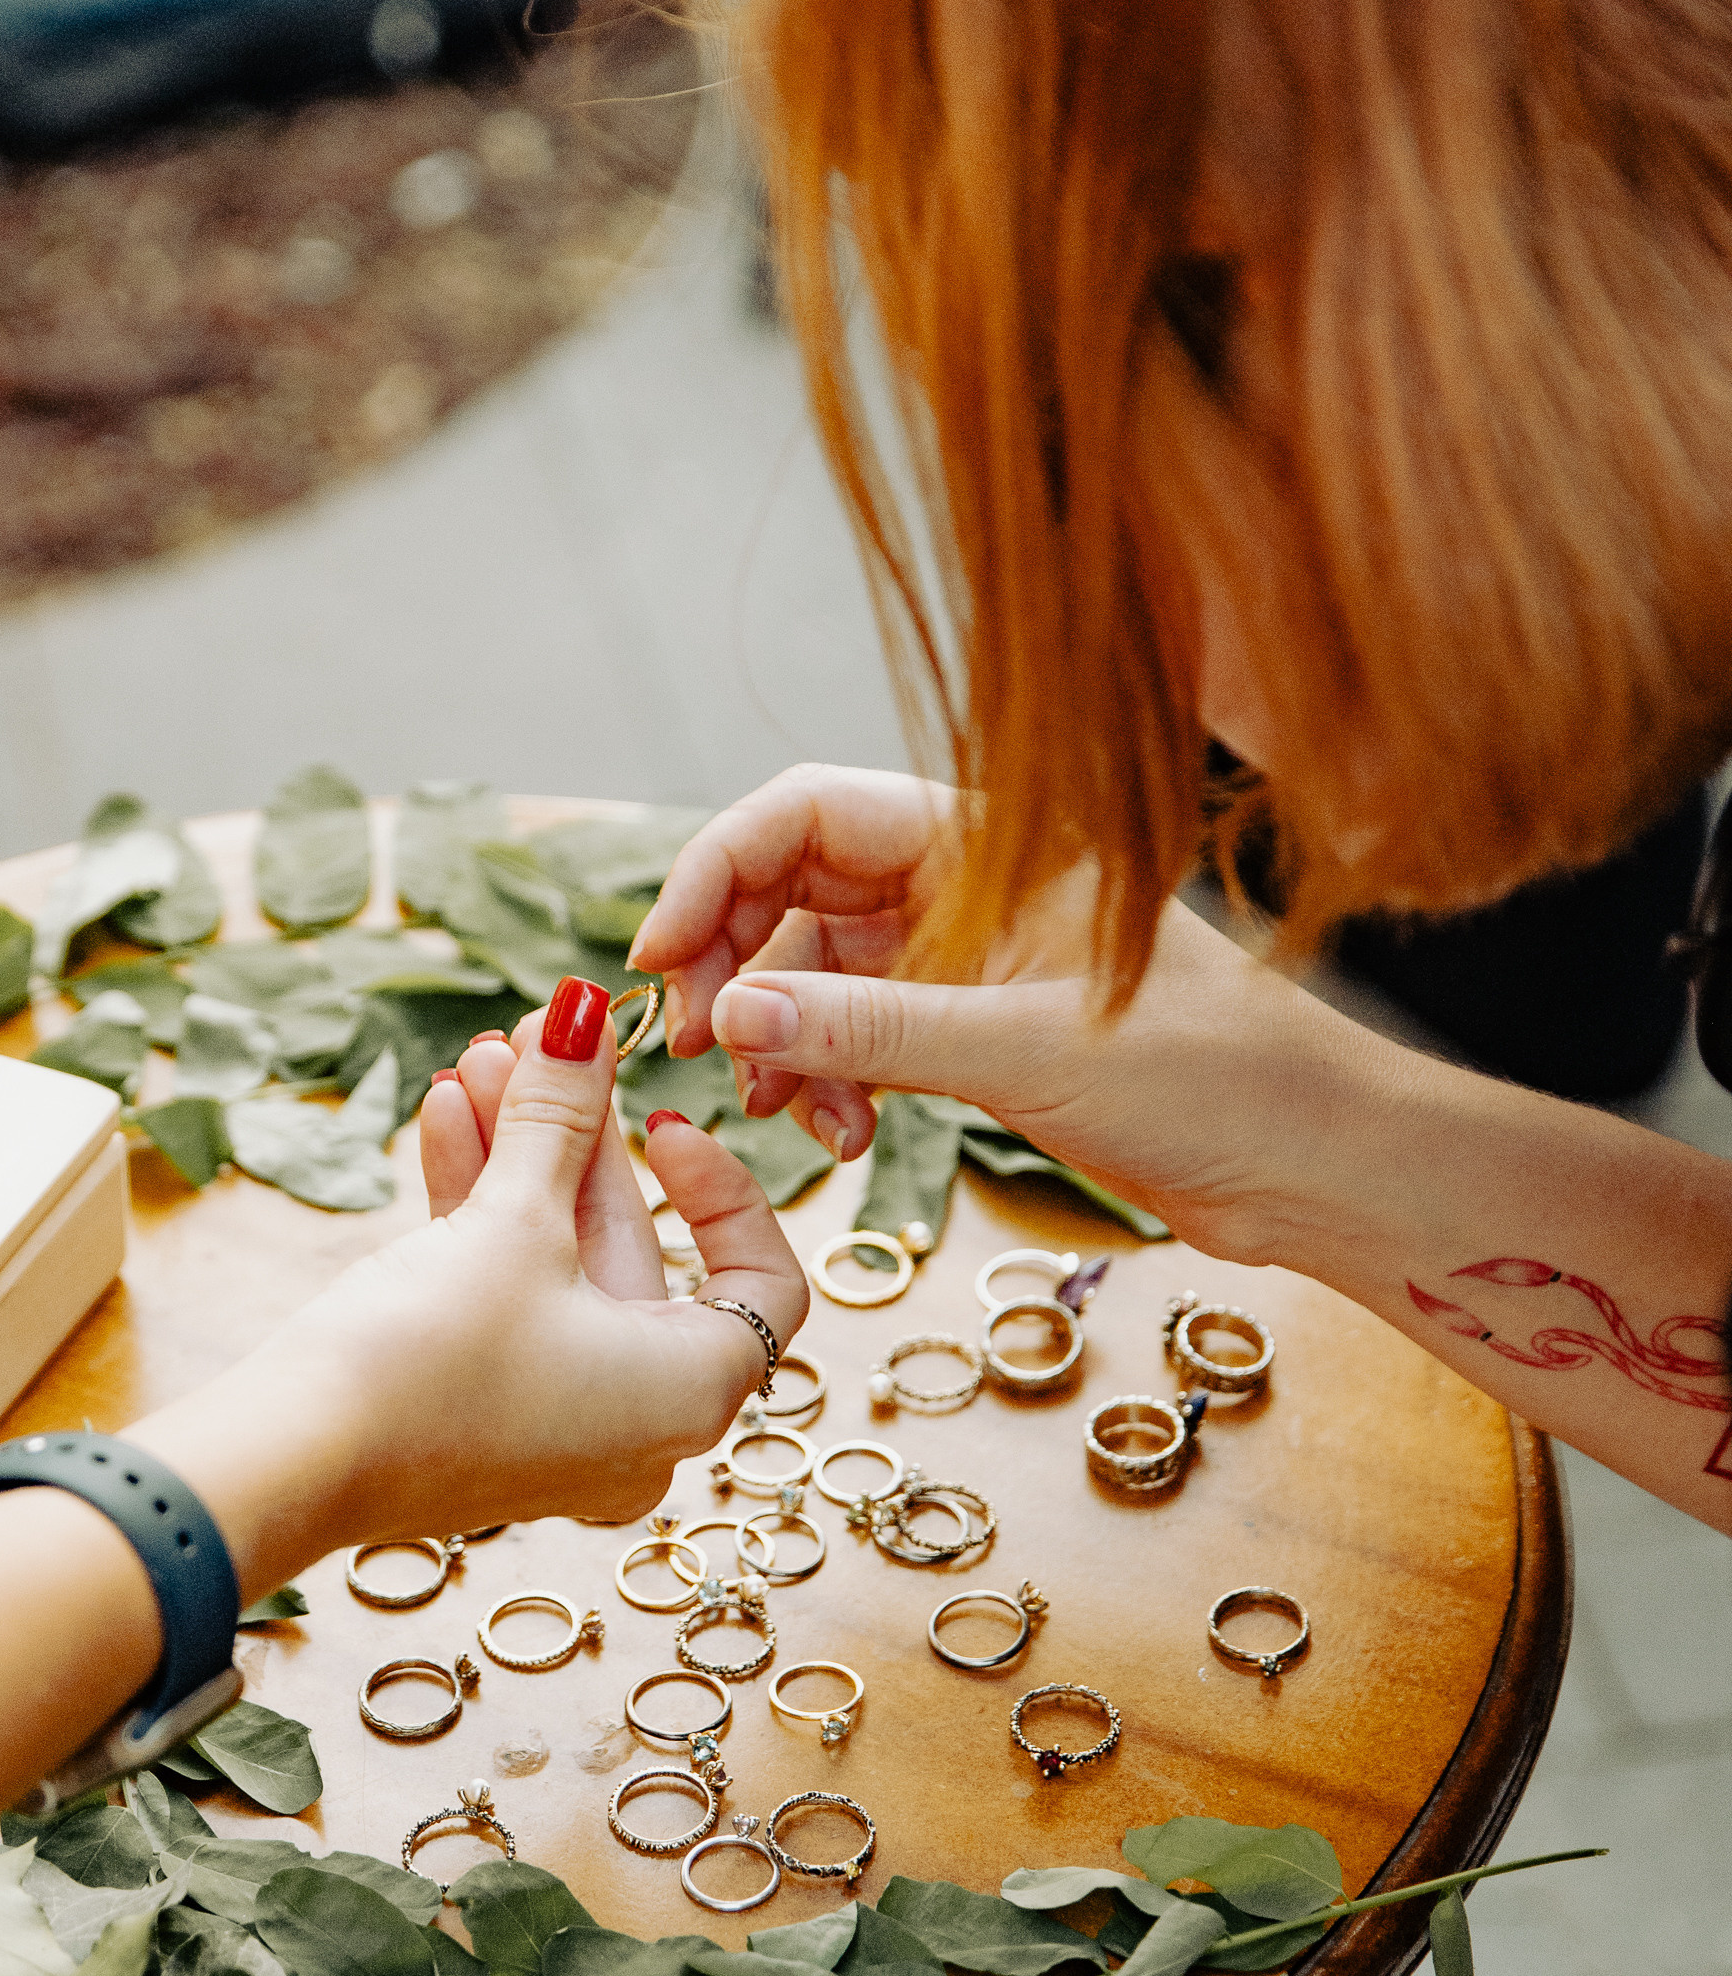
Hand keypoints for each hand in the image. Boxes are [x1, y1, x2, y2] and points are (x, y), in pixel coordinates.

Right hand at [208, 979, 807, 1549]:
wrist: (293, 1464)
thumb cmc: (431, 1362)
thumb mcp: (514, 1222)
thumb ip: (559, 1116)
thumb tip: (585, 1015)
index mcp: (690, 1390)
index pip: (762, 1281)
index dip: (724, 1186)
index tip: (662, 1120)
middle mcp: (638, 1420)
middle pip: (635, 1251)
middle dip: (578, 1136)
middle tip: (544, 1042)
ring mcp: (556, 1421)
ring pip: (558, 1267)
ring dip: (520, 1158)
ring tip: (482, 1060)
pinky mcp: (481, 1411)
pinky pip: (507, 1299)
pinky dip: (483, 1215)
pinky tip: (446, 1117)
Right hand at [634, 766, 1382, 1268]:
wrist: (1315, 1164)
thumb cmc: (1220, 1077)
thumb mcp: (1029, 1050)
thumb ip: (872, 1028)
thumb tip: (733, 1014)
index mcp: (991, 840)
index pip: (809, 811)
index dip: (718, 868)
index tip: (661, 954)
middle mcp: (969, 885)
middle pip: (793, 888)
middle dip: (732, 963)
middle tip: (700, 1046)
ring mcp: (968, 960)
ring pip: (814, 972)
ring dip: (776, 1036)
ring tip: (775, 1107)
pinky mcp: (976, 1033)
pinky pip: (855, 1035)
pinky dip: (824, 1078)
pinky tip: (833, 1132)